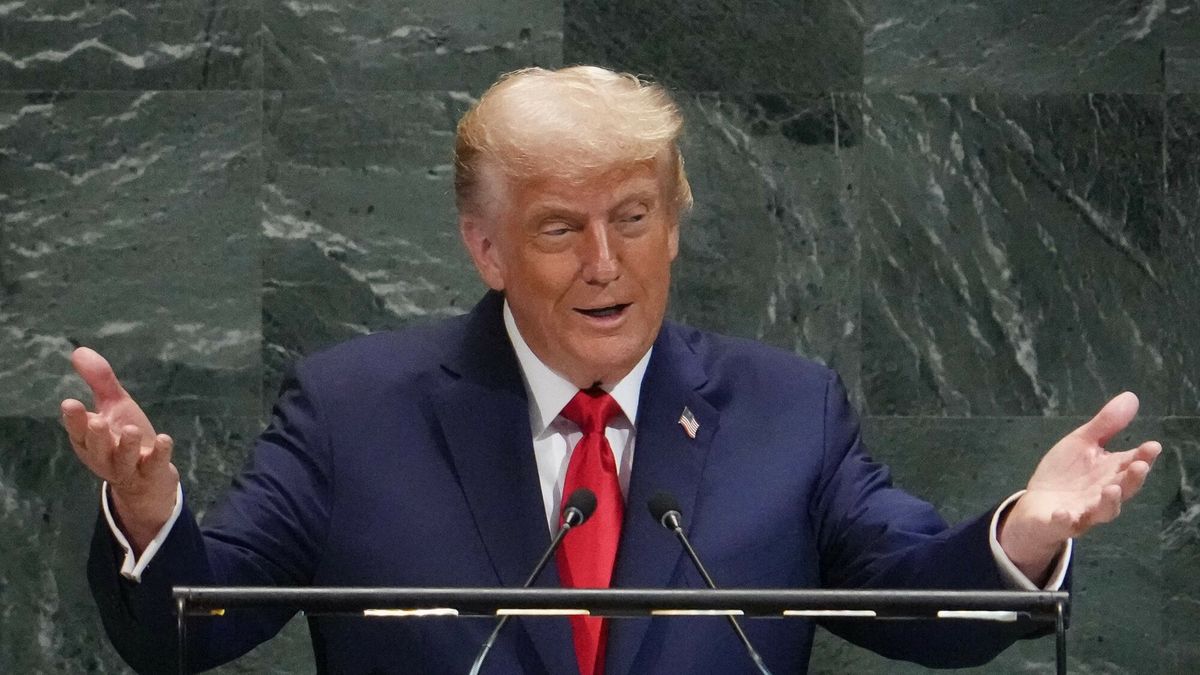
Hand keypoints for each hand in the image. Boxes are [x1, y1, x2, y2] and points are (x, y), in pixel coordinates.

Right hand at [60, 347, 178, 551]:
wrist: (148, 478)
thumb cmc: (125, 438)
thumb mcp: (115, 407)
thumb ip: (100, 381)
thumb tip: (79, 350)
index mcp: (90, 441)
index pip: (78, 431)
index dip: (74, 419)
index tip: (69, 403)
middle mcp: (106, 457)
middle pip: (97, 449)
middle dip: (97, 437)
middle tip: (98, 422)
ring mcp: (130, 467)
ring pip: (123, 461)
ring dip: (127, 446)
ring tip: (132, 430)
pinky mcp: (152, 473)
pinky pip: (154, 466)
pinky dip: (160, 454)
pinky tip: (165, 439)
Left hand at [999, 391, 1160, 583]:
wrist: (1037, 505)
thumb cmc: (1066, 474)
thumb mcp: (1082, 444)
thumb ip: (1105, 425)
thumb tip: (1131, 396)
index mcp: (1110, 472)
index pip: (1131, 464)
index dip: (1143, 457)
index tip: (1153, 446)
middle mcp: (1103, 494)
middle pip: (1124, 489)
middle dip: (1132, 479)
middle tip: (1140, 466)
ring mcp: (1084, 511)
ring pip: (1103, 511)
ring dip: (1110, 502)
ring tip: (1112, 490)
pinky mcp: (1061, 523)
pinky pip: (1065, 523)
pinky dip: (1065, 518)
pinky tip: (1062, 512)